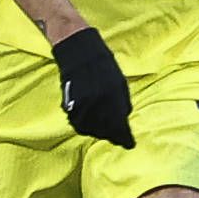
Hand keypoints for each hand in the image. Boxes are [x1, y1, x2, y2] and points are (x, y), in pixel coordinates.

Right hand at [52, 28, 133, 147]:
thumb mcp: (119, 83)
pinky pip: (77, 122)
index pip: (120, 123)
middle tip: (116, 136)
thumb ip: (122, 103)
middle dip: (111, 135)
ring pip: (90, 128)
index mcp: (114, 96)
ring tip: (102, 128)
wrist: (79, 53)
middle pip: (105, 129)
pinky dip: (84, 125)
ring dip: (97, 131)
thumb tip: (124, 120)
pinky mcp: (69, 103)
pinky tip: (89, 121)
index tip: (129, 144)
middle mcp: (98, 102)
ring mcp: (82, 103)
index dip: (124, 137)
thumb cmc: (104, 67)